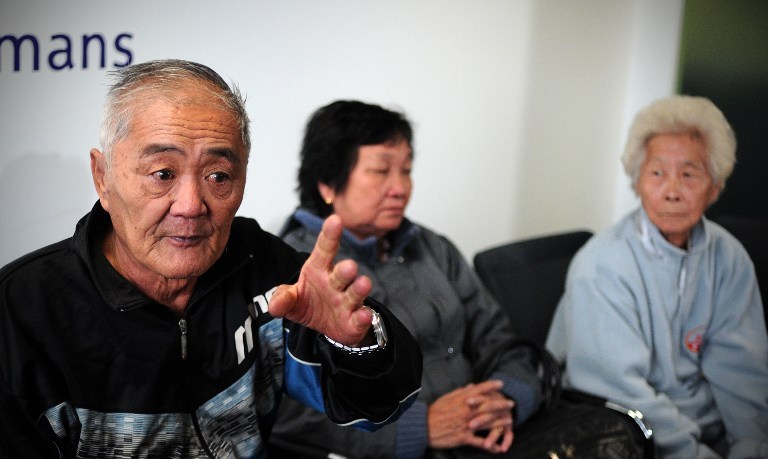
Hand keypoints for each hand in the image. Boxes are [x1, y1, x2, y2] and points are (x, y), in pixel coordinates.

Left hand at [268, 214, 373, 345]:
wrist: (327, 326)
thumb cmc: (310, 302)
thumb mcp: (291, 300)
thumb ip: (283, 299)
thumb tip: (274, 305)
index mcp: (319, 270)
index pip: (325, 250)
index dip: (330, 235)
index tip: (335, 220)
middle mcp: (336, 283)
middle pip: (342, 273)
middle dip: (345, 269)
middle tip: (349, 266)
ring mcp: (347, 301)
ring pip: (355, 293)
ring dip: (359, 289)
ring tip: (363, 283)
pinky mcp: (355, 321)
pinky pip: (360, 318)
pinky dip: (363, 317)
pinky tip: (363, 315)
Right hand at [427, 380, 514, 452]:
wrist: (424, 427)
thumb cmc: (434, 412)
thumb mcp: (446, 398)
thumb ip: (460, 392)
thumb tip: (471, 386)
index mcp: (461, 400)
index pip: (479, 390)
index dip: (491, 386)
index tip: (501, 384)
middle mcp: (466, 411)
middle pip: (487, 405)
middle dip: (501, 404)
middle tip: (511, 403)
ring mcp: (466, 424)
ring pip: (487, 422)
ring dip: (500, 422)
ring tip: (510, 422)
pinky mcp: (463, 437)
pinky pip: (480, 442)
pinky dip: (490, 446)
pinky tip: (498, 448)